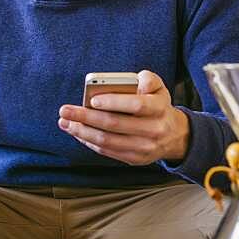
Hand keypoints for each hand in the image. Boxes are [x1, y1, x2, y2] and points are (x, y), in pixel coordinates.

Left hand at [57, 70, 188, 165]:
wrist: (174, 136)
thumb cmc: (157, 106)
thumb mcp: (159, 88)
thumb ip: (149, 79)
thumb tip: (139, 83)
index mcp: (159, 108)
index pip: (137, 105)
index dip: (114, 102)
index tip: (93, 100)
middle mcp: (154, 130)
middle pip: (115, 124)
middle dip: (86, 117)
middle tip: (65, 110)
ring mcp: (144, 148)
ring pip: (107, 140)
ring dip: (82, 132)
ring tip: (65, 122)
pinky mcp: (135, 159)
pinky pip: (107, 151)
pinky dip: (89, 141)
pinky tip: (77, 132)